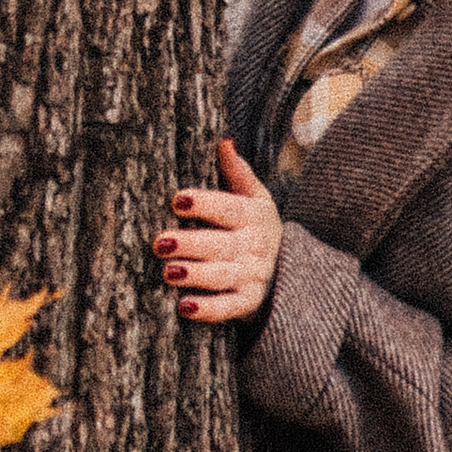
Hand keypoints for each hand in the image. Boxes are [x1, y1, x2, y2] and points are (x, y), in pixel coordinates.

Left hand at [153, 138, 282, 326]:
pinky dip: (208, 309)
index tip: (177, 200)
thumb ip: (238, 172)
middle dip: (191, 244)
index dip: (204, 204)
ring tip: (168, 272)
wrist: (291, 269)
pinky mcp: (249, 302)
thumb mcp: (256, 198)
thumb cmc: (257, 227)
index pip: (229, 208)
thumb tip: (224, 141)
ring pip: (222, 276)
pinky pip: (229, 308)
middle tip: (160, 242)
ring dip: (195, 275)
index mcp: (253, 216)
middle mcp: (254, 246)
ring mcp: (252, 276)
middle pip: (221, 245)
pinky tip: (184, 307)